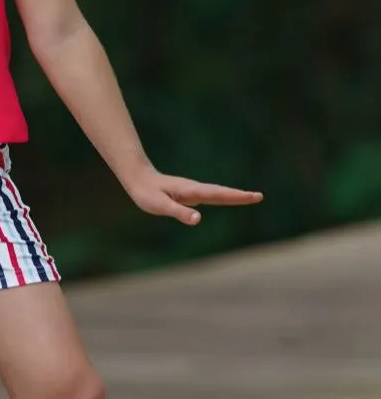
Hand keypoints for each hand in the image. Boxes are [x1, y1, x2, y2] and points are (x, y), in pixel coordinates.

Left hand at [125, 167, 262, 225]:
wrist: (138, 179)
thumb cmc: (147, 194)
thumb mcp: (160, 206)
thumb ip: (179, 212)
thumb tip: (199, 219)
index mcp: (191, 191)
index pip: (218, 195)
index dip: (236, 196)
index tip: (254, 196)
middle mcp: (195, 189)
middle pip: (222, 193)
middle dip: (240, 196)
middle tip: (260, 197)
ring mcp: (194, 191)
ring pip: (218, 193)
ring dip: (234, 196)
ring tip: (252, 197)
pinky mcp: (190, 194)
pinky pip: (211, 196)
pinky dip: (224, 197)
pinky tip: (228, 199)